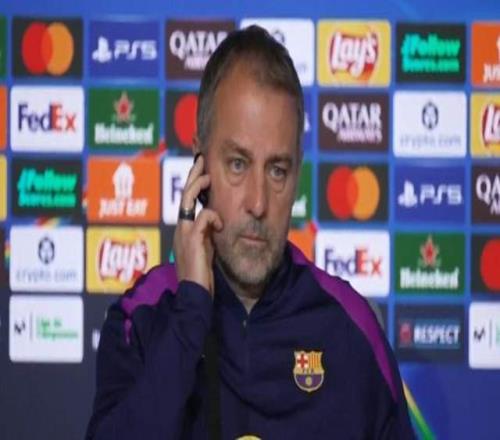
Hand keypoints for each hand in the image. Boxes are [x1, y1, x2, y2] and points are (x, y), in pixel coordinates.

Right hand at [173, 155, 222, 295]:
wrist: (194, 297)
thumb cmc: (202, 278)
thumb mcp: (206, 252)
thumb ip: (208, 236)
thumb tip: (219, 221)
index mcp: (185, 232)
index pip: (187, 203)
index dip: (193, 185)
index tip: (202, 171)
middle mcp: (181, 229)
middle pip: (183, 195)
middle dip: (193, 175)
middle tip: (201, 160)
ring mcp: (184, 233)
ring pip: (187, 199)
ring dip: (198, 185)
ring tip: (208, 176)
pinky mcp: (191, 239)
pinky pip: (203, 217)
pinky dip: (214, 216)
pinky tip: (221, 224)